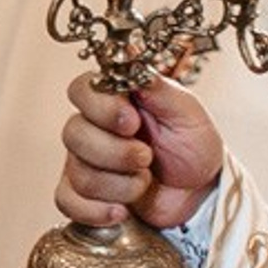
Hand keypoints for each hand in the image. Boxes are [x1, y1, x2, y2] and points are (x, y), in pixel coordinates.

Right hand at [54, 75, 224, 233]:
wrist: (200, 192)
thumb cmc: (193, 147)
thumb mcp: (186, 112)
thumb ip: (157, 87)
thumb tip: (129, 56)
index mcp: (115, 100)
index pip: (81, 90)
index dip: (101, 107)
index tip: (132, 122)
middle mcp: (93, 128)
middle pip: (73, 134)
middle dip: (115, 153)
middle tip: (146, 157)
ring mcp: (85, 162)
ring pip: (78, 172)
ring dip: (119, 184)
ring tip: (145, 181)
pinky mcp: (85, 195)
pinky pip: (68, 202)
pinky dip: (96, 210)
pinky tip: (121, 210)